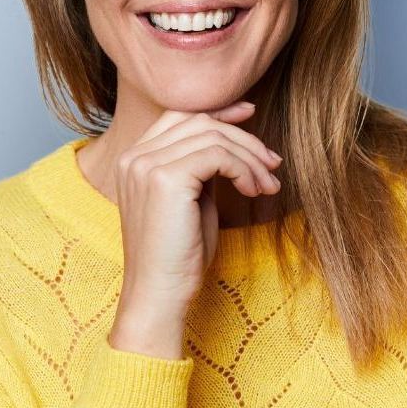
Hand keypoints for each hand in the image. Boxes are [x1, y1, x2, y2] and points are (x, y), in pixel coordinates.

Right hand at [112, 101, 282, 317]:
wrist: (159, 295)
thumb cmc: (179, 255)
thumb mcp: (192, 199)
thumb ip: (201, 166)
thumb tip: (234, 141)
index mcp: (134, 158)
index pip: (180, 116)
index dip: (218, 111)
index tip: (249, 114)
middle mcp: (134, 155)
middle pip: (200, 122)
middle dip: (244, 138)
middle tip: (272, 164)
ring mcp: (146, 165)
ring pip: (213, 136)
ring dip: (250, 158)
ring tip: (268, 185)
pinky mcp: (165, 179)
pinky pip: (218, 155)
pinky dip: (244, 169)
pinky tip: (253, 191)